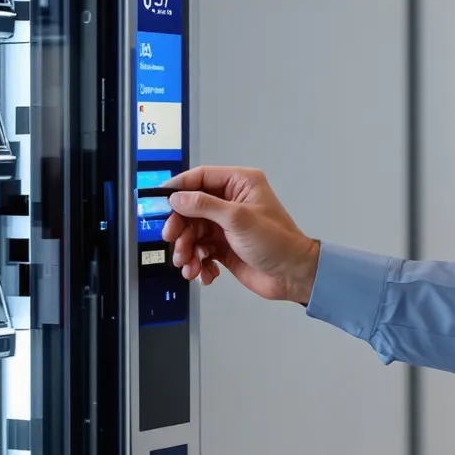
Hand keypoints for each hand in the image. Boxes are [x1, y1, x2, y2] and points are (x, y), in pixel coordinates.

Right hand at [158, 166, 321, 305]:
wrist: (292, 276)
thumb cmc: (277, 243)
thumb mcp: (237, 219)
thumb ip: (204, 206)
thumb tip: (178, 197)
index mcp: (240, 184)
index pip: (201, 178)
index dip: (179, 188)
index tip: (162, 200)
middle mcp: (231, 202)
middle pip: (191, 208)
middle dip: (180, 226)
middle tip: (173, 239)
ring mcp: (226, 225)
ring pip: (193, 232)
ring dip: (187, 249)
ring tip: (188, 264)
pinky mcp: (224, 246)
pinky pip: (200, 250)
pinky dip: (197, 262)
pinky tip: (203, 273)